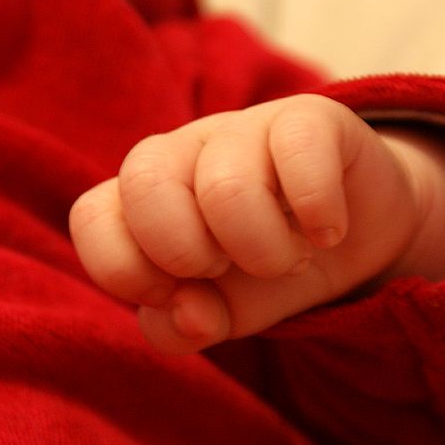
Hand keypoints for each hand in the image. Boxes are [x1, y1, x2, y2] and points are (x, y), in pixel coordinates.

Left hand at [70, 94, 428, 353]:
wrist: (353, 233)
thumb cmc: (265, 266)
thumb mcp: (221, 312)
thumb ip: (182, 327)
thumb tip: (190, 317)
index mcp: (145, 198)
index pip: (91, 216)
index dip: (125, 270)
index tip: (173, 295)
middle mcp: (183, 152)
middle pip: (143, 182)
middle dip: (186, 251)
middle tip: (227, 266)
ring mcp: (243, 128)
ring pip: (225, 185)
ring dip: (264, 249)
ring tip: (289, 258)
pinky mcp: (308, 117)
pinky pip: (298, 150)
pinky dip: (317, 212)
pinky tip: (327, 232)